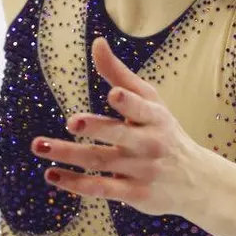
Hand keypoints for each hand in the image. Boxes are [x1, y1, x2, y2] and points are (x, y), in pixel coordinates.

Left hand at [31, 37, 202, 216]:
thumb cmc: (164, 131)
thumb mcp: (149, 100)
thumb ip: (119, 74)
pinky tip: (52, 175)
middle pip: (119, 135)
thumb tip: (97, 42)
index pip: (141, 109)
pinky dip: (76, 183)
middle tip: (72, 121)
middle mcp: (149, 143)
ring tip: (40, 146)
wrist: (196, 181)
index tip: (113, 94)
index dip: (128, 102)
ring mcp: (141, 170)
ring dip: (69, 155)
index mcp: (154, 117)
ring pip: (101, 161)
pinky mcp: (134, 194)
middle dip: (96, 128)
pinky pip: (101, 188)